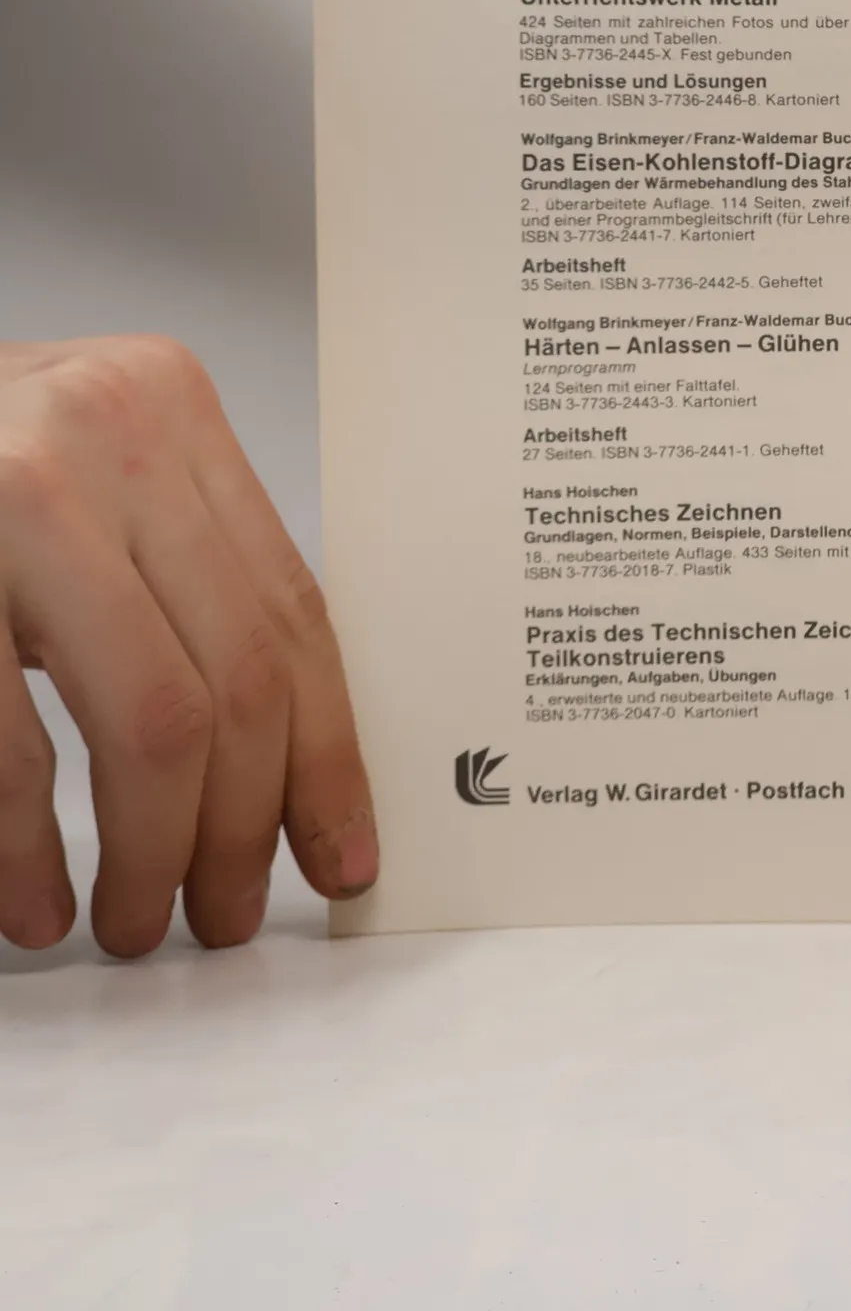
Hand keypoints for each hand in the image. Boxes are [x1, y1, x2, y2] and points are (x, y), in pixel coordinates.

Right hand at [0, 336, 375, 954]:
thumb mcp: (81, 476)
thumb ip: (175, 570)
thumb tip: (275, 760)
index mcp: (170, 406)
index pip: (290, 612)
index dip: (326, 753)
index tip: (341, 849)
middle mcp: (109, 434)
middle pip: (238, 676)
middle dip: (240, 826)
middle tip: (221, 911)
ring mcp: (15, 496)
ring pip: (155, 721)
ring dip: (152, 851)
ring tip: (133, 920)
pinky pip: (10, 749)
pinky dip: (27, 848)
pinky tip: (35, 904)